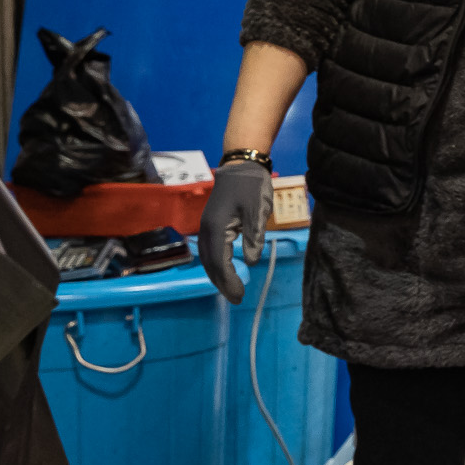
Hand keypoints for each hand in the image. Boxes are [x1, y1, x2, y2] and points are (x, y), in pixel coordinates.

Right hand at [198, 160, 272, 302]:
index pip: (219, 261)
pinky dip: (218, 263)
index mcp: (216, 228)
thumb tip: (250, 262)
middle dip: (222, 282)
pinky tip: (227, 270)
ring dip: (218, 275)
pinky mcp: (214, 223)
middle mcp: (207, 229)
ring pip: (209, 257)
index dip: (228, 280)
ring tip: (231, 290)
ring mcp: (208, 226)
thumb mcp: (258, 210)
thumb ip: (254, 235)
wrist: (242, 165)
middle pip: (210, 262)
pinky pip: (213, 249)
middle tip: (236, 299)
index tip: (239, 296)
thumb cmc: (251, 186)